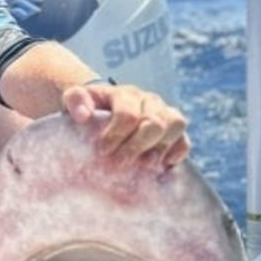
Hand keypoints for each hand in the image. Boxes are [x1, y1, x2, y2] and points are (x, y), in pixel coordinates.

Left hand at [62, 83, 189, 167]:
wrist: (102, 111)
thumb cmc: (87, 108)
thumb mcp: (75, 100)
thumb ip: (75, 100)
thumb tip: (84, 115)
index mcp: (124, 94)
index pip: (128, 113)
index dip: (116, 134)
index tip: (102, 151)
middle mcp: (148, 101)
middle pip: (154, 121)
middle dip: (137, 146)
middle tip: (118, 165)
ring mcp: (164, 114)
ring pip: (176, 124)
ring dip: (161, 147)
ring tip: (145, 166)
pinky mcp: (173, 132)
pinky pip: (185, 139)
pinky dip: (178, 152)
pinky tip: (165, 165)